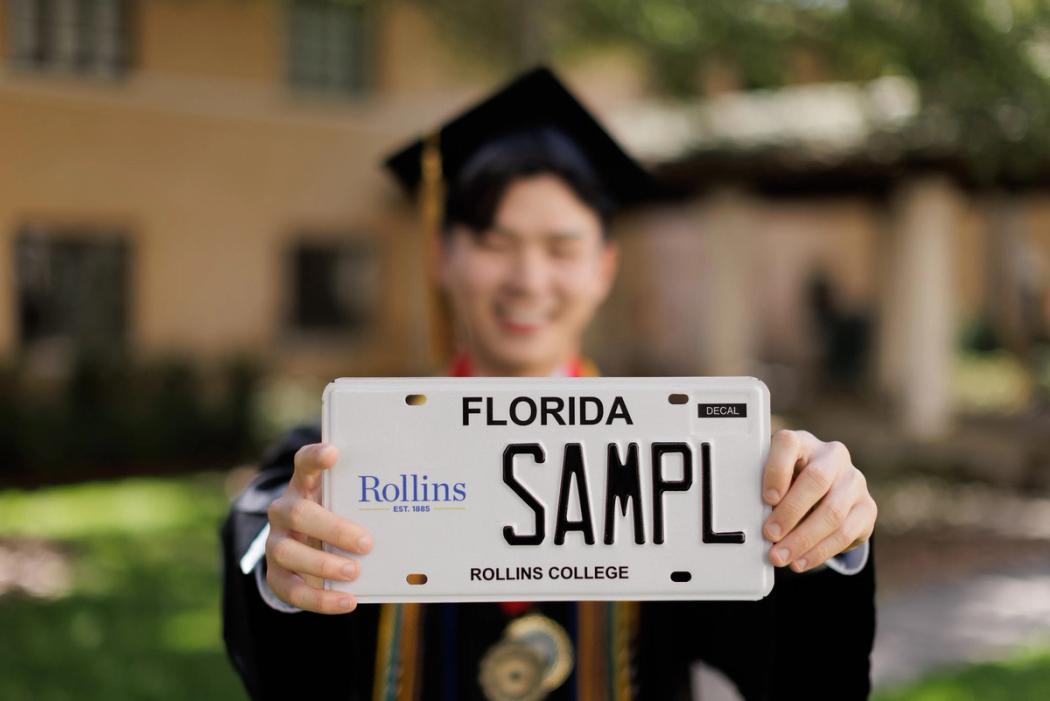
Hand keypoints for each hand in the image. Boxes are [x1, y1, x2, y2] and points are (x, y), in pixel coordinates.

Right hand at [265, 442, 372, 612]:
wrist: (306, 550)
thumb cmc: (337, 518)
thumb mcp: (346, 505)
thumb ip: (366, 502)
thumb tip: (417, 503)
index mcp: (305, 485)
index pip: (304, 462)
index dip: (316, 457)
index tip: (334, 453)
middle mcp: (284, 510)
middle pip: (299, 513)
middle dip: (334, 529)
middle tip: (367, 543)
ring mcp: (276, 541)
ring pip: (288, 551)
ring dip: (324, 564)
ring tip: (354, 573)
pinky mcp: (275, 574)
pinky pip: (292, 589)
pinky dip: (320, 599)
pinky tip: (347, 602)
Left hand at [761, 430, 875, 572]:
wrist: (827, 490)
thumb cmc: (791, 482)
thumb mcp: (775, 478)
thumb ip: (766, 490)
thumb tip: (752, 520)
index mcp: (803, 442)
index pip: (789, 443)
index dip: (777, 470)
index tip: (767, 498)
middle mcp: (833, 456)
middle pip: (816, 480)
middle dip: (790, 512)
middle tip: (769, 535)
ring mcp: (854, 481)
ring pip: (832, 512)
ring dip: (803, 540)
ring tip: (781, 556)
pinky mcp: (867, 508)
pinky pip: (845, 533)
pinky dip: (819, 552)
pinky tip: (801, 561)